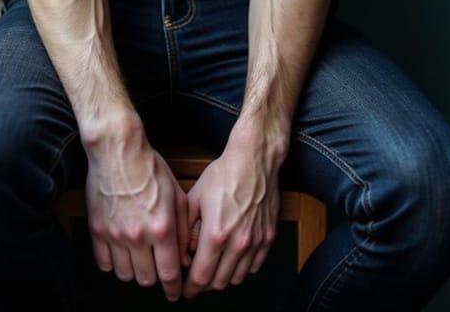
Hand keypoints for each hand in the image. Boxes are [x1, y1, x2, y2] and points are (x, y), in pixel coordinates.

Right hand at [85, 140, 190, 301]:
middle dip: (156, 278)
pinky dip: (113, 264)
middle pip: (147, 279)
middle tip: (158, 269)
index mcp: (161, 228)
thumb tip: (185, 258)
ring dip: (134, 272)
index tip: (176, 292)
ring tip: (139, 260)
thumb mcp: (176, 195)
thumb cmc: (150, 168)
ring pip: (125, 275)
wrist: (118, 151)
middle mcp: (138, 236)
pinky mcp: (97, 230)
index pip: (169, 273)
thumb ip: (183, 230)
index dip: (174, 288)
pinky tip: (120, 253)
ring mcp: (115, 235)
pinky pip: (104, 263)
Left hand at [182, 128, 283, 298]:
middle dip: (204, 284)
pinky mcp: (268, 237)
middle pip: (218, 282)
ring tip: (214, 266)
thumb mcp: (195, 197)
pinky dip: (242, 267)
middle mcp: (237, 243)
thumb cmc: (224, 174)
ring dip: (223, 277)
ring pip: (237, 277)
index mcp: (216, 234)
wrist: (254, 159)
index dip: (189, 288)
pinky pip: (254, 266)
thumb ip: (185, 229)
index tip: (183, 289)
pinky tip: (233, 256)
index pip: (200, 277)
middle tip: (195, 277)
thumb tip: (181, 253)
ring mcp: (255, 241)